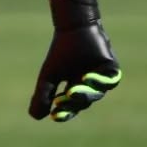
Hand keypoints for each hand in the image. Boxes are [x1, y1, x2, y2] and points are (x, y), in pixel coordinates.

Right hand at [30, 0, 121, 120]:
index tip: (55, 115)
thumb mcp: (48, 76)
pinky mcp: (111, 68)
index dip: (65, 111)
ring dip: (85, 94)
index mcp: (76, 87)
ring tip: (71, 92)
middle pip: (84, 100)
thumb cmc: (60, 51)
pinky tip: (86, 78)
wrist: (71, 28)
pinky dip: (99, 81)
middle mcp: (91, 85)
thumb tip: (35, 117)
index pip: (72, 105)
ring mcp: (102, 77)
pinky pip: (110, 80)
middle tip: (59, 101)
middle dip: (72, 102)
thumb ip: (42, 95)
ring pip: (97, 92)